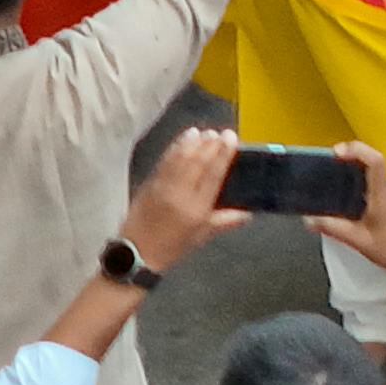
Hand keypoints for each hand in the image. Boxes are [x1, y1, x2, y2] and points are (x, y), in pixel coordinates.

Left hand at [116, 119, 243, 271]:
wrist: (137, 252)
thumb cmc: (173, 247)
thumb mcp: (201, 237)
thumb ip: (224, 221)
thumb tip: (248, 213)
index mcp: (196, 209)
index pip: (212, 175)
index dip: (223, 154)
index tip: (231, 138)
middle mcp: (179, 193)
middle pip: (197, 161)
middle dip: (210, 144)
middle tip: (221, 132)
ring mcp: (162, 185)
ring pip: (181, 157)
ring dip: (193, 142)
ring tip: (205, 132)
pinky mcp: (149, 181)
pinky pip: (166, 159)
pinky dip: (176, 146)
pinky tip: (184, 139)